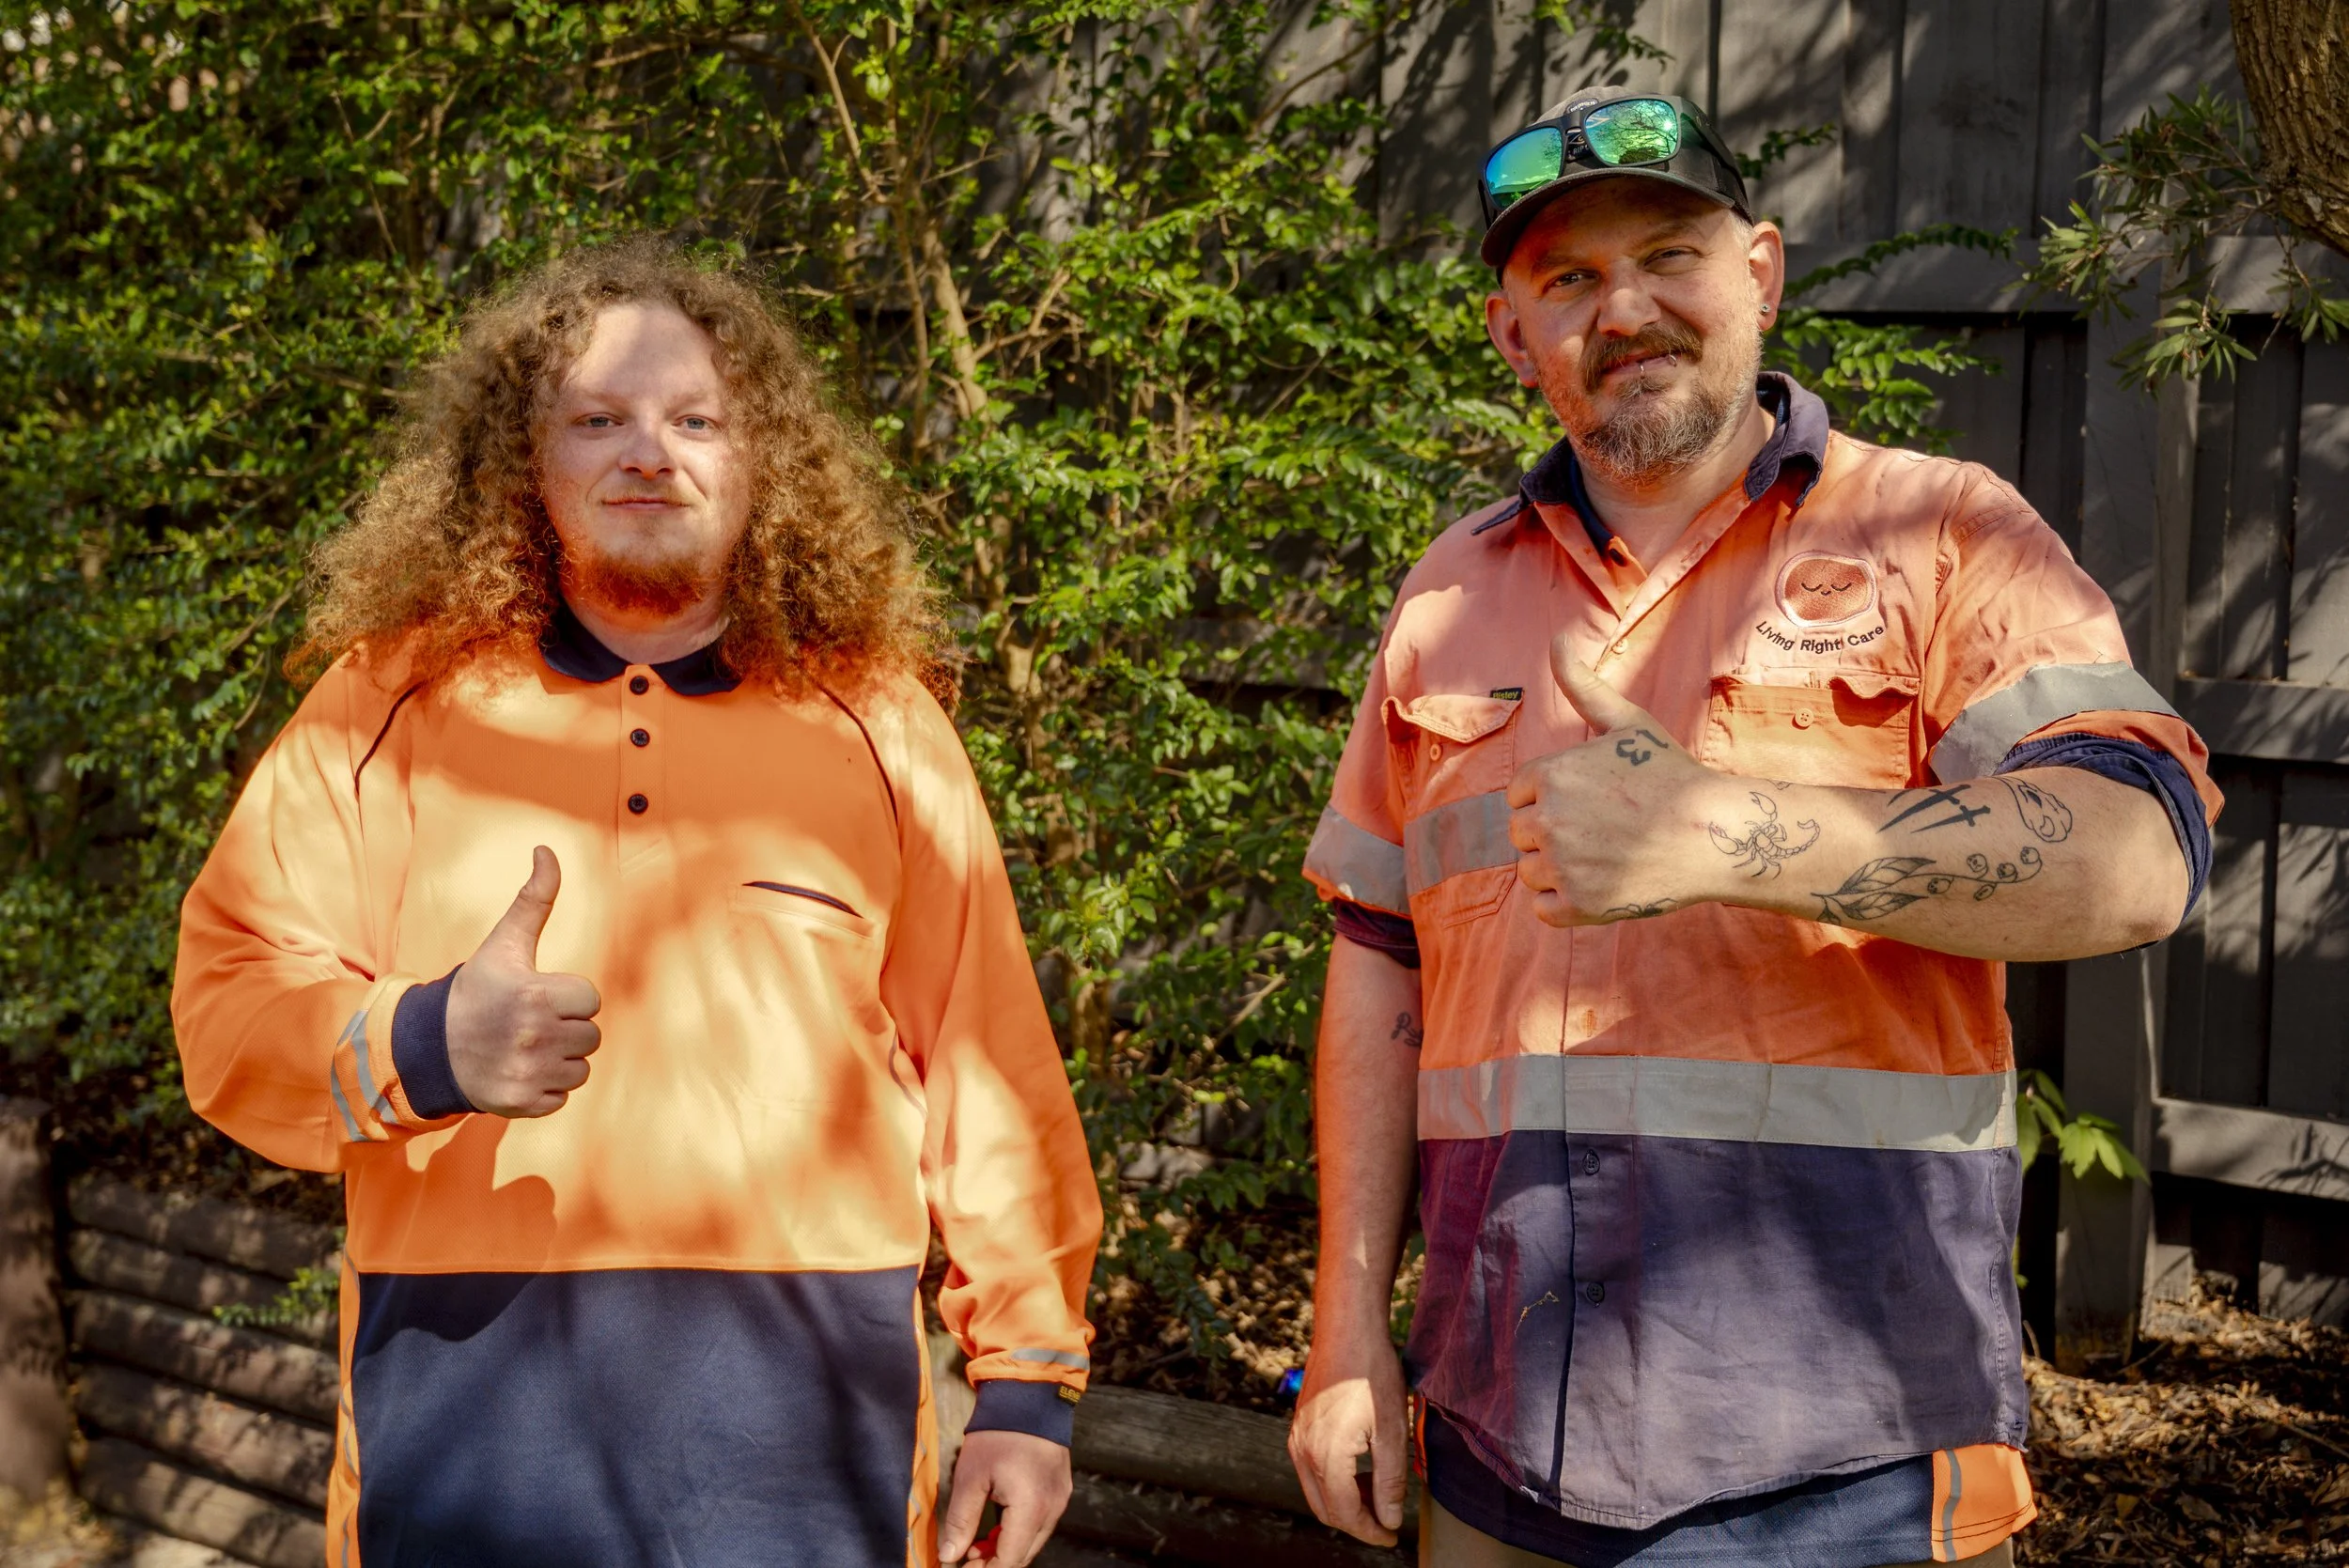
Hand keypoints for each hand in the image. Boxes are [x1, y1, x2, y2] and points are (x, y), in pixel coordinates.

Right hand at [444, 846, 602, 1116]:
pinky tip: (520, 1071)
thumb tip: (547, 849)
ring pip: (581, 1068)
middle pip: (590, 1035)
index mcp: (536, 995)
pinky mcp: (524, 1104)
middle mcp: (535, 1036)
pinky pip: (562, 1097)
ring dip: (560, 1059)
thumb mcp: (503, 943)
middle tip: (531, 1023)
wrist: (430, 1048)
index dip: (569, 996)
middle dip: (567, 1028)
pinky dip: (546, 1088)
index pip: (590, 999)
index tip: (539, 995)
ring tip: (526, 1047)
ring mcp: (529, 1073)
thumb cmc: (476, 991)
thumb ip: (534, 899)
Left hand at [938, 1429, 1071, 1565]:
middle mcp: (1052, 1510)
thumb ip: (961, 1521)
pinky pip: (1040, 1524)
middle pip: (1023, 1556)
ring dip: (1006, 1548)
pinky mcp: (1060, 1491)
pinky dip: (1019, 1531)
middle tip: (966, 1556)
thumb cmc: (998, 1434)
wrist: (1029, 1397)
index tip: (962, 1567)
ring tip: (977, 1542)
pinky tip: (998, 1524)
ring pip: (1033, 1542)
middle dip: (994, 1562)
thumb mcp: (971, 1477)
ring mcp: (1060, 1500)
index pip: (1009, 1560)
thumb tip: (949, 1555)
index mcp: (1031, 1509)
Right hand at [1286, 1329, 1407, 1546]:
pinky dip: (1333, 1481)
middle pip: (1325, 1510)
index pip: (1345, 1514)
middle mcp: (1302, 1451)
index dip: (1371, 1531)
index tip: (1393, 1535)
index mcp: (1325, 1456)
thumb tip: (1389, 1520)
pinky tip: (1359, 1468)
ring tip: (1377, 1492)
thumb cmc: (1372, 1374)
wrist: (1347, 1330)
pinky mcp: (1297, 1427)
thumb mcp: (1391, 1431)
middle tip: (1387, 1520)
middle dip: (1357, 1522)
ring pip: (1316, 1492)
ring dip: (1345, 1501)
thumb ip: (1389, 1482)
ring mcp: (1296, 1438)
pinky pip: (1310, 1470)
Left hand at [1505, 635, 1725, 925]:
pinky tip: (1603, 883)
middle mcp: (1548, 818)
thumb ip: (1582, 685)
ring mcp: (1562, 864)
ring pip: (1530, 871)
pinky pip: (1544, 908)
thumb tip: (1557, 637)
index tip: (1593, 801)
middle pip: (1521, 832)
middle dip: (1553, 832)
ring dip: (1559, 869)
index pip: (1520, 795)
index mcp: (1550, 774)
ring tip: (1606, 855)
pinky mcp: (1578, 904)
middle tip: (1603, 830)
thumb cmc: (1670, 775)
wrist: (1715, 833)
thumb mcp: (1625, 722)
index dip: (1554, 798)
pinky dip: (1568, 902)